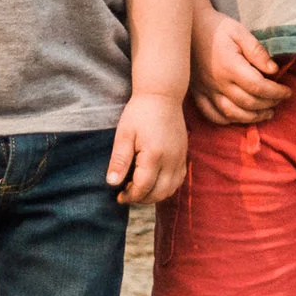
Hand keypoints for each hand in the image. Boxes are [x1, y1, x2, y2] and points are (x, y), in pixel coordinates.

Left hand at [107, 90, 188, 207]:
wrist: (162, 95)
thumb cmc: (139, 112)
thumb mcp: (124, 134)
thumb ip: (119, 160)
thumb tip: (112, 183)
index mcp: (154, 155)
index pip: (143, 187)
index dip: (130, 196)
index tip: (119, 197)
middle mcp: (171, 160)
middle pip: (159, 193)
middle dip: (142, 199)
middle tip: (127, 195)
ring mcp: (180, 158)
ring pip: (171, 190)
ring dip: (155, 196)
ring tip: (139, 190)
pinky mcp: (184, 155)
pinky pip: (178, 180)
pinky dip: (167, 188)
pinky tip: (154, 183)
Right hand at [190, 5, 287, 123]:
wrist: (188, 27)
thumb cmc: (217, 27)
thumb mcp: (240, 32)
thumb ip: (257, 51)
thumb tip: (274, 71)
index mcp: (229, 66)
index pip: (259, 87)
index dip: (277, 92)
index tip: (288, 91)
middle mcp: (217, 82)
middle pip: (248, 103)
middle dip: (269, 104)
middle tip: (279, 100)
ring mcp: (206, 90)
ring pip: (232, 114)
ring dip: (253, 117)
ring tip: (267, 112)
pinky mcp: (197, 93)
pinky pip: (212, 115)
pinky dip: (228, 120)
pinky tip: (240, 116)